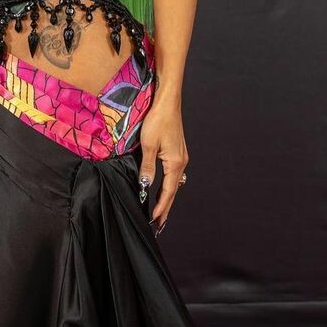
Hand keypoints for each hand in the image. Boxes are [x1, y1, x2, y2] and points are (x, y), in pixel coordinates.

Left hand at [137, 99, 188, 233]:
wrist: (167, 102)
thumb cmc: (158, 120)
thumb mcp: (148, 145)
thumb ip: (147, 168)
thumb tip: (145, 186)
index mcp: (175, 163)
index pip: (167, 192)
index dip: (160, 207)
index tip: (154, 220)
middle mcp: (181, 162)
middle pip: (173, 191)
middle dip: (166, 207)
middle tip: (160, 224)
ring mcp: (181, 156)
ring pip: (174, 183)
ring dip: (167, 197)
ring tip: (160, 211)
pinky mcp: (177, 151)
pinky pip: (173, 174)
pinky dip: (168, 185)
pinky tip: (164, 189)